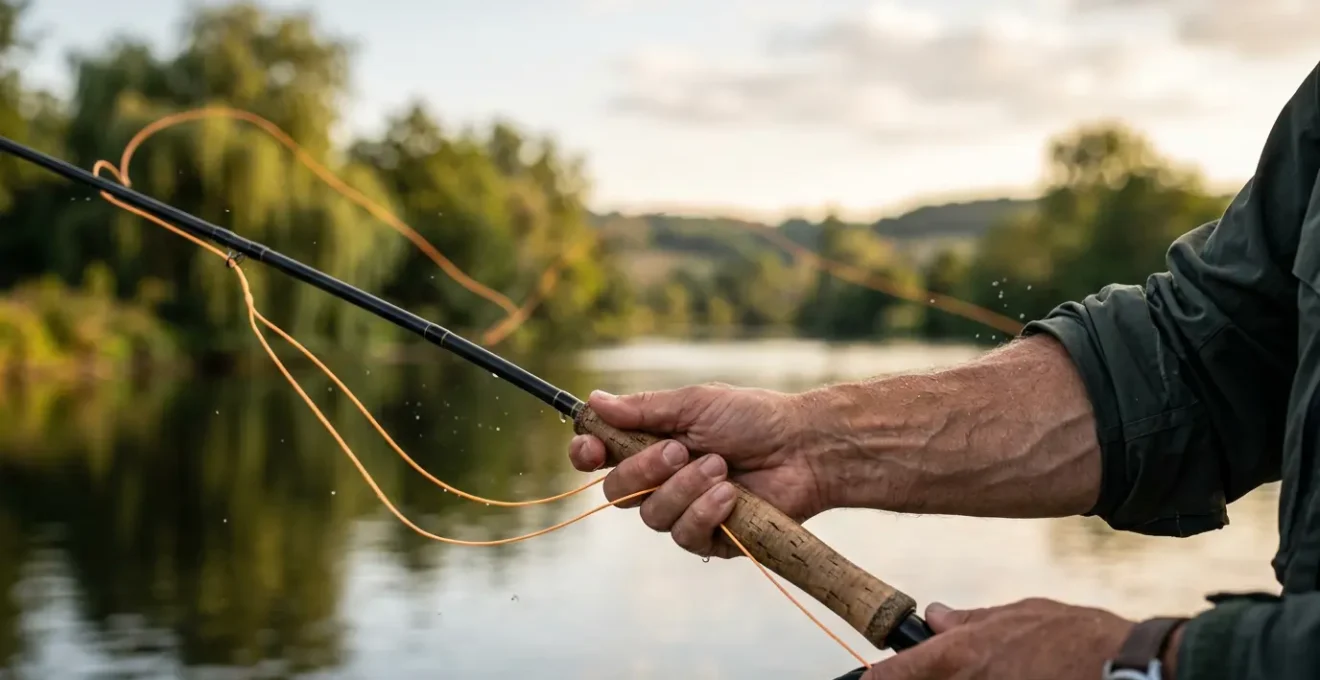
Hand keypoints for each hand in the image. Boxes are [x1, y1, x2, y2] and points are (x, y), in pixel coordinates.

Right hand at [568, 384, 825, 558]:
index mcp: (651, 443)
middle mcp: (661, 480)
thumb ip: (644, 409)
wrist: (804, 448)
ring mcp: (684, 511)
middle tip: (679, 451)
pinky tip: (731, 495)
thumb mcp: (695, 404)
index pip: (601, 456)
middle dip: (643, 470)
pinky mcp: (710, 538)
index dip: (587, 455)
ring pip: (651, 516)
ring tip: (721, 467)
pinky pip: (685, 536)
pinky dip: (705, 512)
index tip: (591, 449)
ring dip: (683, 489)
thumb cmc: (754, 417)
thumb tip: (594, 402)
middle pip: (616, 492)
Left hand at [861, 598, 1137, 678]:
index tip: (868, 678)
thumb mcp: (1017, 613)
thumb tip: (936, 616)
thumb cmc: (1075, 638)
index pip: (892, 675)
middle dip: (928, 677)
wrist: (1124, 669)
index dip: (876, 678)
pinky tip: (1011, 674)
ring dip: (962, 679)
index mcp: (958, 656)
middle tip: (966, 661)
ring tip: (999, 665)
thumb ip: (970, 620)